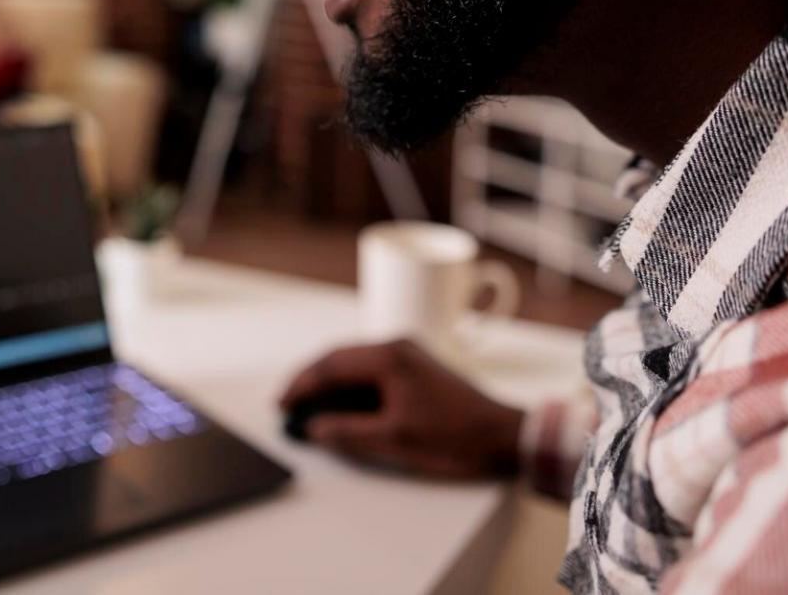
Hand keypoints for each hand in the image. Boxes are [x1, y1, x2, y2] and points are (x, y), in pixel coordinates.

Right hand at [280, 340, 522, 479]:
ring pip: (354, 362)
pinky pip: (371, 369)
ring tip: (310, 406)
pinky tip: (343, 403)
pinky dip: (351, 384)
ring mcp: (408, 353)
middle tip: (290, 404)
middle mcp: (396, 346)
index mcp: (388, 357)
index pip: (330, 366)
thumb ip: (347, 432)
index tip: (283, 404)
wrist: (504, 436)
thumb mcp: (394, 441)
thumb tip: (315, 427)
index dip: (302, 386)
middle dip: (311, 381)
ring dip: (330, 382)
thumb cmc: (456, 437)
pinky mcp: (416, 366)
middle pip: (339, 358)